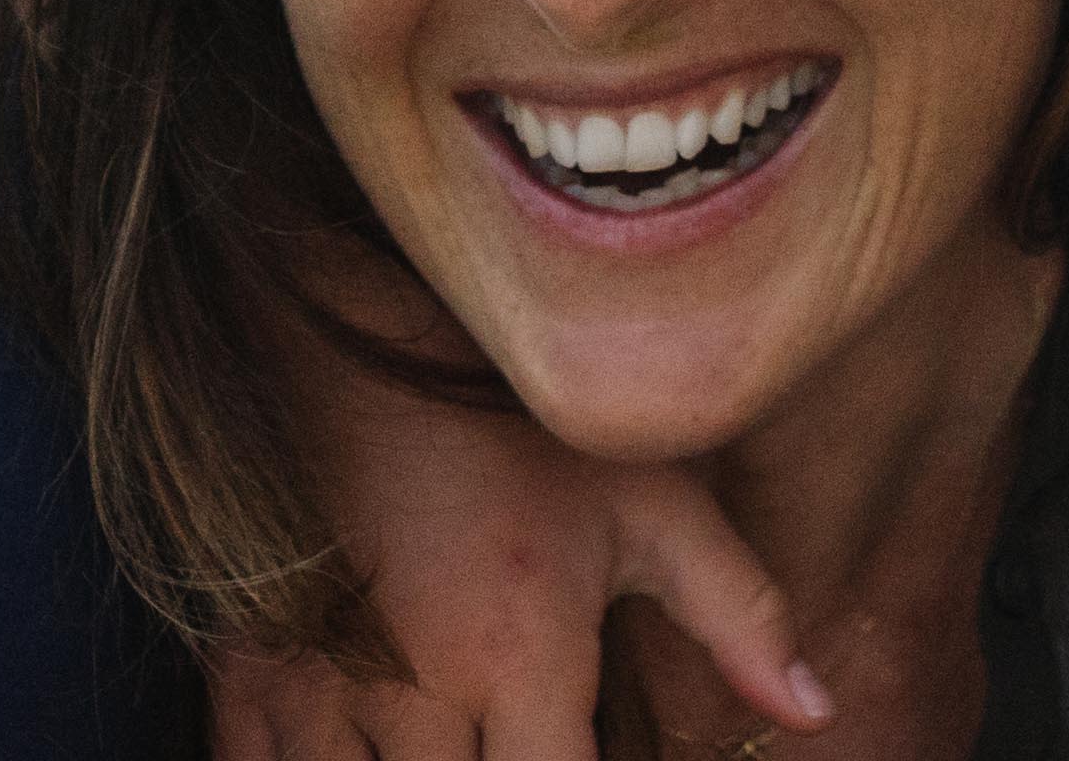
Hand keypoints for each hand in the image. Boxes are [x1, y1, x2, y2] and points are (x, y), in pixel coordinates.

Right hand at [206, 353, 831, 760]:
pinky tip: (363, 752)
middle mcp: (413, 700)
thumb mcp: (654, 505)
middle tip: (525, 738)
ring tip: (460, 737)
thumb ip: (740, 615)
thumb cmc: (514, 430)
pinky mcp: (249, 680)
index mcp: (519, 664)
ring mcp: (319, 696)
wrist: (355, 348)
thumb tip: (818, 711)